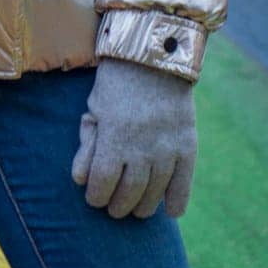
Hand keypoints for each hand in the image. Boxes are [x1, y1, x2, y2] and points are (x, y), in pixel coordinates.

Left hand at [71, 57, 196, 219]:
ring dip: (144, 207)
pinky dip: (177, 201)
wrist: (154, 57)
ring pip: (155, 193)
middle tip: (113, 209)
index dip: (96, 196)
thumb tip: (80, 180)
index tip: (93, 198)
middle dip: (118, 206)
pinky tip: (170, 211)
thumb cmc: (117, 83)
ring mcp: (168, 148)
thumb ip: (88, 145)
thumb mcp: (95, 109)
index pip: (102, 183)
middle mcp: (142, 147)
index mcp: (115, 136)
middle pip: (129, 193)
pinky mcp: (187, 145)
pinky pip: (184, 183)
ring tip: (136, 209)